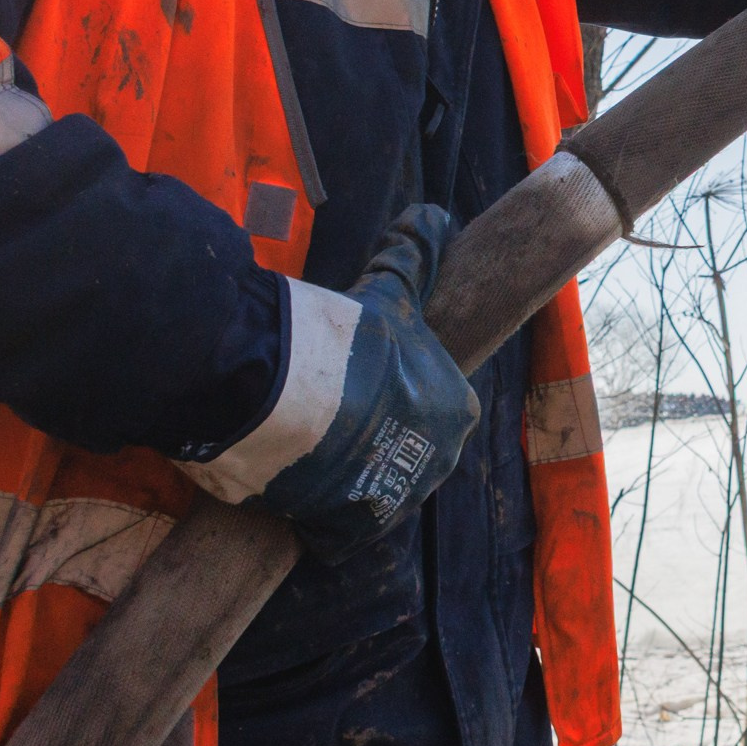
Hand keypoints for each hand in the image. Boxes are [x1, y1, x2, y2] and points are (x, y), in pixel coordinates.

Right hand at [251, 204, 480, 562]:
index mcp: (457, 410)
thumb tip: (435, 214)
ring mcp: (396, 502)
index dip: (391, 392)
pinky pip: (340, 529)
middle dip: (371, 435)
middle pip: (405, 449)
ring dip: (345, 473)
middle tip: (325, 411)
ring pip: (373, 486)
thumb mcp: (389, 292)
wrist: (289, 397)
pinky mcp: (352, 532)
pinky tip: (297, 483)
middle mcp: (439, 463)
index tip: (357, 382)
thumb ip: (416, 255)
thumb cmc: (350, 343)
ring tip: (305, 443)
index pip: (432, 404)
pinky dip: (319, 513)